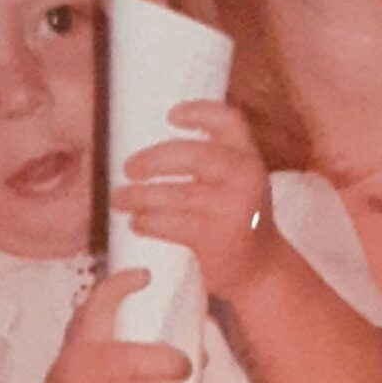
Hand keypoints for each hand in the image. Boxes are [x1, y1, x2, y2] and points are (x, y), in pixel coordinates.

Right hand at [36, 269, 191, 382]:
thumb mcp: (88, 366)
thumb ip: (128, 353)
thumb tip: (199, 352)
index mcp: (80, 347)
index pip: (96, 307)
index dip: (120, 287)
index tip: (145, 276)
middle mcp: (80, 370)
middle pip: (140, 359)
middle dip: (175, 364)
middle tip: (185, 369)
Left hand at [111, 101, 275, 303]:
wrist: (261, 271)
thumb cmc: (238, 222)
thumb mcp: (237, 183)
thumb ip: (213, 161)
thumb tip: (153, 148)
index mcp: (250, 158)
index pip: (230, 121)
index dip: (200, 111)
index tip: (170, 116)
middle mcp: (246, 177)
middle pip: (192, 155)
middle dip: (153, 160)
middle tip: (128, 168)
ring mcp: (233, 207)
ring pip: (175, 194)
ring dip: (139, 196)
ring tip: (120, 199)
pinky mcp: (217, 237)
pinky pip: (171, 223)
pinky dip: (148, 223)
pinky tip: (137, 223)